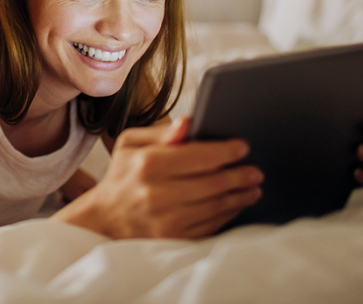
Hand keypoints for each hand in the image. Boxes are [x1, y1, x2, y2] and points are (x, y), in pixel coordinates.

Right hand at [53, 118, 263, 239]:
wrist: (107, 217)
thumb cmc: (123, 173)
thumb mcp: (132, 142)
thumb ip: (162, 132)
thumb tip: (188, 122)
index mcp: (149, 163)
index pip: (200, 156)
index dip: (226, 151)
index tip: (242, 146)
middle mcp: (158, 193)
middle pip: (213, 182)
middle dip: (239, 175)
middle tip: (255, 170)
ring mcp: (167, 219)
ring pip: (216, 206)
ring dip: (239, 196)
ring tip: (252, 187)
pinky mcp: (174, 239)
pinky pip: (210, 225)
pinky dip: (227, 214)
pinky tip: (236, 203)